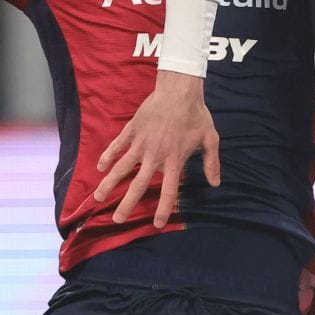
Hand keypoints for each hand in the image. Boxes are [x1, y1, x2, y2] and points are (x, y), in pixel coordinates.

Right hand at [93, 71, 219, 226]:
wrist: (179, 90)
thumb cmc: (196, 115)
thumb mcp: (210, 139)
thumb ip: (211, 163)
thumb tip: (215, 184)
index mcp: (174, 160)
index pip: (168, 190)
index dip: (163, 208)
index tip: (157, 224)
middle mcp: (155, 155)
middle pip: (138, 184)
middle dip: (127, 204)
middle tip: (117, 219)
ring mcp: (141, 143)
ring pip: (122, 167)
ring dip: (110, 183)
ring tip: (98, 197)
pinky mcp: (132, 130)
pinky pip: (117, 145)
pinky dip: (107, 156)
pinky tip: (100, 167)